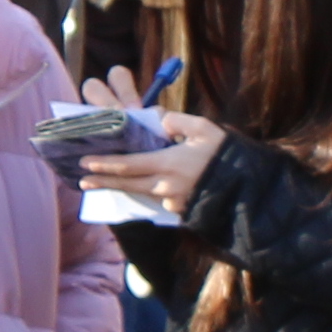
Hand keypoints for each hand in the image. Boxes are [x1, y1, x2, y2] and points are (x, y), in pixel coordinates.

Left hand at [81, 108, 227, 220]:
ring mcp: (174, 201)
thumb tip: (160, 120)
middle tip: (82, 180)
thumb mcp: (205, 129)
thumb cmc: (227, 155)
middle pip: (128, 184)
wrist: (249, 190)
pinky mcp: (181, 210)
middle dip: (103, 182)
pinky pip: (157, 200)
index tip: (86, 164)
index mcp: (169, 164)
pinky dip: (144, 194)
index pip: (129, 165)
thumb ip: (179, 121)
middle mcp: (166, 186)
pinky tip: (137, 189)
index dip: (106, 165)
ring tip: (101, 185)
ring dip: (120, 189)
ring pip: (141, 193)